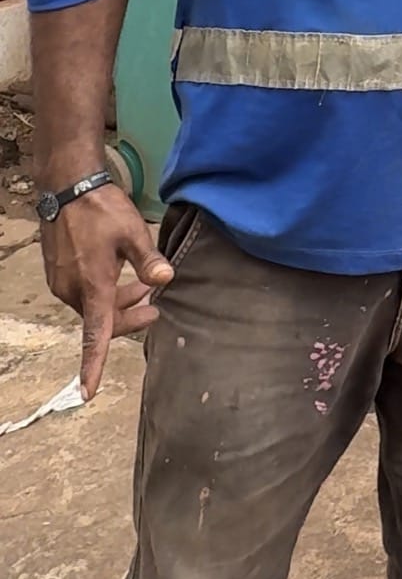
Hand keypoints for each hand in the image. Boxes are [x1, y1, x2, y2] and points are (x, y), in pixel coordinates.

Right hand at [40, 182, 173, 399]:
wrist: (67, 187)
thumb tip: (166, 280)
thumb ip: (149, 260)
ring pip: (94, 305)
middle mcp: (72, 290)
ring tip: (145, 285)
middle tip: (156, 307)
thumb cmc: (101, 208)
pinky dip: (104, 291)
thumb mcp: (133, 232)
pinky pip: (83, 292)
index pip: (94, 335)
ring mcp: (61, 281)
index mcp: (91, 286)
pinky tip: (122, 274)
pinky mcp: (58, 271)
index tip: (89, 392)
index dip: (93, 364)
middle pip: (101, 320)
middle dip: (128, 318)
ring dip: (118, 302)